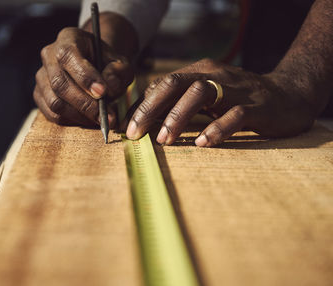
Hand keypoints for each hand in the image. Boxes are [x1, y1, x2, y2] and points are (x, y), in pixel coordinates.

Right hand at [34, 27, 133, 126]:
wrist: (96, 68)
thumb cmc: (108, 64)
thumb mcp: (121, 63)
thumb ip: (119, 72)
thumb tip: (109, 87)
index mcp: (68, 38)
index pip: (68, 56)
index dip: (84, 76)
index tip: (103, 93)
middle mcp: (49, 55)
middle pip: (59, 83)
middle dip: (85, 103)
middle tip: (106, 115)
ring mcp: (42, 76)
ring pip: (54, 102)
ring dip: (79, 115)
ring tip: (100, 119)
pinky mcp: (40, 95)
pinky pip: (51, 114)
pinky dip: (72, 121)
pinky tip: (88, 120)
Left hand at [125, 58, 313, 146]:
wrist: (289, 95)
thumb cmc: (240, 100)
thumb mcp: (208, 97)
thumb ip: (182, 104)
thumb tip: (148, 121)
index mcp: (200, 72)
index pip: (163, 84)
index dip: (142, 105)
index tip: (127, 127)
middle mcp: (215, 75)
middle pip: (175, 83)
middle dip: (151, 108)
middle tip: (135, 133)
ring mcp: (236, 90)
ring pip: (201, 93)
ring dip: (178, 117)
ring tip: (164, 140)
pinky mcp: (257, 107)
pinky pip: (234, 115)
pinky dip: (216, 129)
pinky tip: (202, 143)